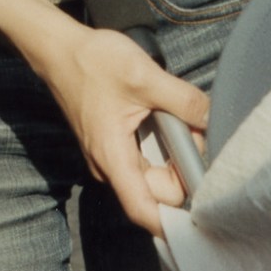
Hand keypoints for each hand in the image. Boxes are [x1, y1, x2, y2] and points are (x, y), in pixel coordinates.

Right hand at [31, 19, 208, 233]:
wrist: (58, 47)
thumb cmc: (92, 61)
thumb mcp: (143, 75)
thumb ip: (183, 100)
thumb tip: (213, 120)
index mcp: (112, 158)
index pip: (144, 211)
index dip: (174, 222)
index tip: (202, 215)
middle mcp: (108, 166)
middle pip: (156, 192)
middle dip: (181, 168)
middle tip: (190, 128)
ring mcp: (109, 156)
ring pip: (151, 173)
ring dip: (170, 152)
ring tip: (173, 114)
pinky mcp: (111, 144)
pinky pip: (142, 158)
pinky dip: (159, 143)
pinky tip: (160, 113)